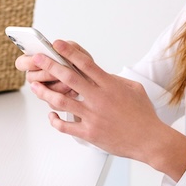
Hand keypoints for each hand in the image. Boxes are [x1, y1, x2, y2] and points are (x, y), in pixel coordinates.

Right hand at [14, 41, 89, 96]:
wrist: (95, 85)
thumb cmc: (84, 67)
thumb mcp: (79, 53)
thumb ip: (69, 48)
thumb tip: (56, 45)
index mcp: (38, 62)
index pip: (21, 63)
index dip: (28, 62)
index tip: (37, 58)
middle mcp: (38, 76)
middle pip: (31, 78)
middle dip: (46, 74)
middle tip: (57, 71)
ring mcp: (45, 90)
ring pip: (42, 92)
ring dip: (57, 86)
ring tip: (70, 82)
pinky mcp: (53, 103)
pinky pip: (52, 104)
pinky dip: (64, 97)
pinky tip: (74, 91)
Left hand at [28, 40, 185, 180]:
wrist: (150, 140)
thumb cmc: (143, 115)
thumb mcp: (133, 89)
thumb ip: (114, 80)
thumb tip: (100, 74)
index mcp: (110, 86)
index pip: (86, 63)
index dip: (69, 52)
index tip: (57, 44)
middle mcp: (99, 99)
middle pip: (68, 78)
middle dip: (50, 66)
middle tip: (37, 58)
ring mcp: (92, 116)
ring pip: (61, 101)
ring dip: (44, 93)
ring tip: (35, 86)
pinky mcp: (89, 133)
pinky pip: (65, 126)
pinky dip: (54, 120)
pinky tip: (51, 116)